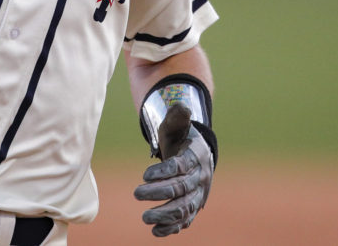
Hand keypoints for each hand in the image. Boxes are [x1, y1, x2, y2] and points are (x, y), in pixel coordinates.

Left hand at [133, 104, 214, 236]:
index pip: (182, 167)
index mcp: (197, 156)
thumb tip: (181, 105)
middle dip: (159, 193)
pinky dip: (172, 227)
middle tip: (136, 193)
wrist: (194, 154)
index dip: (164, 172)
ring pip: (185, 208)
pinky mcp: (193, 207)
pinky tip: (155, 231)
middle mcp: (201, 178)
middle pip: (182, 189)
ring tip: (145, 217)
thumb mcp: (176, 125)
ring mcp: (198, 195)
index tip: (145, 174)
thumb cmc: (181, 138)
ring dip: (165, 215)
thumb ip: (177, 116)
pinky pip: (185, 220)